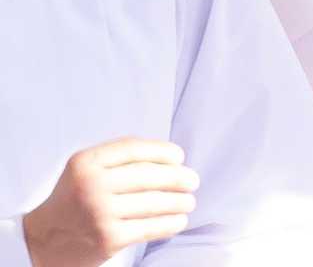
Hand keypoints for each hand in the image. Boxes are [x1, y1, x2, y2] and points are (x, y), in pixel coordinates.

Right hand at [23, 138, 197, 266]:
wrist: (41, 241)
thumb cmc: (73, 201)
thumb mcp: (85, 170)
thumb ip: (117, 159)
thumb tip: (170, 157)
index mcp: (85, 163)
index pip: (134, 149)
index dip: (163, 152)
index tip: (179, 158)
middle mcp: (91, 185)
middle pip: (150, 176)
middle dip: (179, 178)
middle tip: (193, 181)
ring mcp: (100, 213)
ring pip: (156, 202)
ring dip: (180, 202)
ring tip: (189, 201)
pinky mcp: (109, 238)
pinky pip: (151, 227)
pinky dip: (171, 222)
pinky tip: (179, 220)